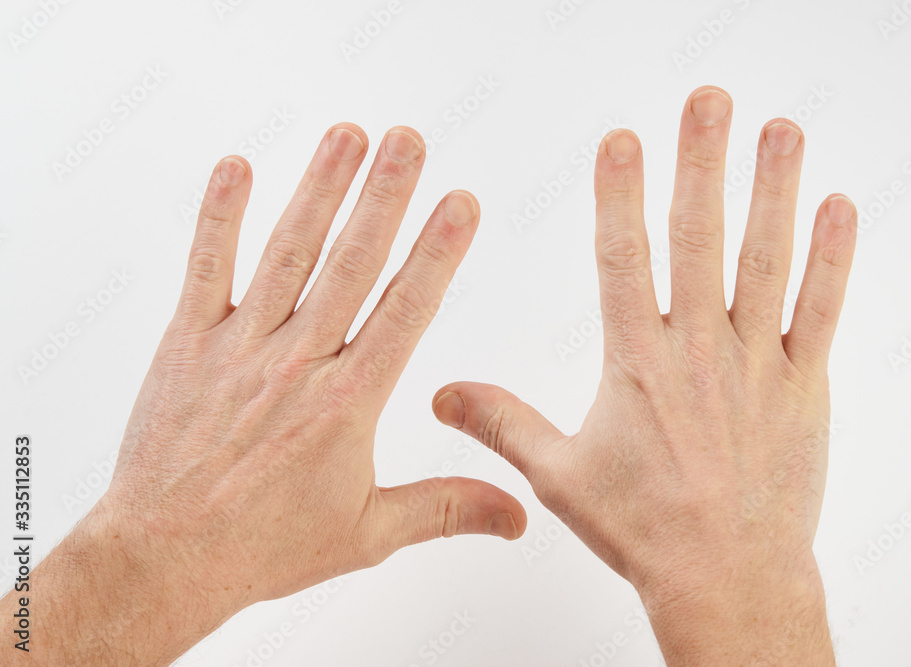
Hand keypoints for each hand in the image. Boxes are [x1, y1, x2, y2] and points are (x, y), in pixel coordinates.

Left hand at [9, 124, 524, 663]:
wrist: (165, 559)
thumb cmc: (263, 546)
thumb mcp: (368, 534)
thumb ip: (446, 509)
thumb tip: (517, 515)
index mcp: (347, 402)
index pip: (406, 311)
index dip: (437, 252)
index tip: (461, 203)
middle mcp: (297, 363)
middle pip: (352, 265)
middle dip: (385, 196)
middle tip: (410, 140)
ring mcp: (239, 347)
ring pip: (287, 254)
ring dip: (319, 190)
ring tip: (347, 135)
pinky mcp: (188, 344)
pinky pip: (204, 268)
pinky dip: (219, 216)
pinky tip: (237, 166)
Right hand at [432, 87, 855, 664]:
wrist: (725, 578)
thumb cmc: (644, 529)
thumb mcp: (557, 474)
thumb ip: (501, 423)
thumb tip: (443, 395)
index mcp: (636, 363)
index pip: (624, 259)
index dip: (622, 194)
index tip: (622, 139)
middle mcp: (697, 351)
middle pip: (699, 239)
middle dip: (701, 162)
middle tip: (707, 101)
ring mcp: (756, 363)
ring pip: (765, 260)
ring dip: (771, 189)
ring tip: (777, 128)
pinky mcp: (803, 385)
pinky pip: (823, 310)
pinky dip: (832, 256)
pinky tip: (837, 205)